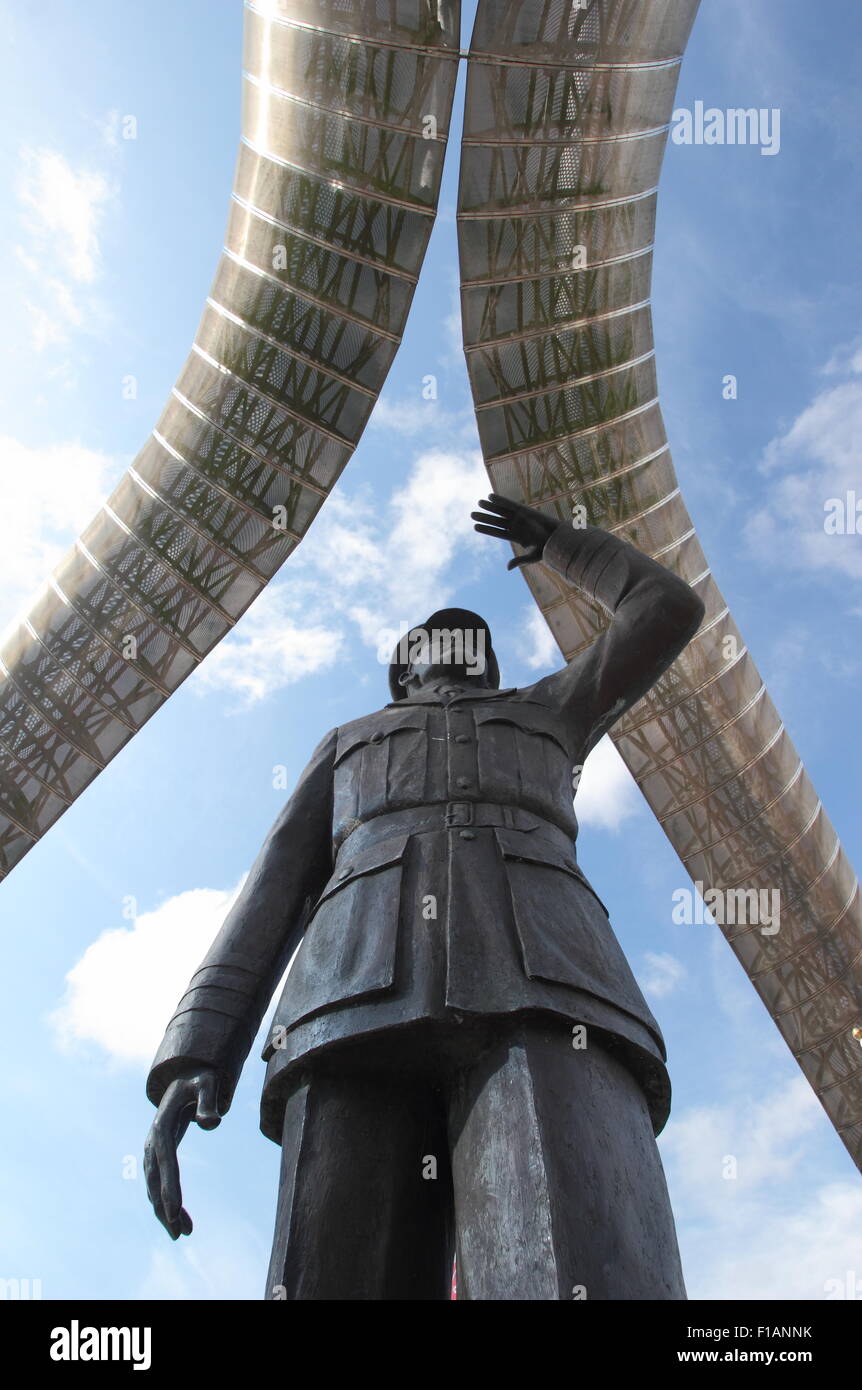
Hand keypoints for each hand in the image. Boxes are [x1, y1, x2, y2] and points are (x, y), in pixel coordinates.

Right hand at [144, 1068, 220, 1239]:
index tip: (175, 1211)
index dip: (169, 1187)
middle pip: (155, 1180)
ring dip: (166, 1212)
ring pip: (154, 1188)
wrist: (185, 1079)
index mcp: (162, 1127)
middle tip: (179, 1234)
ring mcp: (153, 1151)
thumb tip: (213, 1124)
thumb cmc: (200, 1081)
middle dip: (165, 1208)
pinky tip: (182, 1220)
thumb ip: (209, 1101)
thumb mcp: (207, 1083)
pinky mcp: (159, 1157)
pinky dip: (168, 1204)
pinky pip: (160, 1185)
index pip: (166, 1161)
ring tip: (183, 1234)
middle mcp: (153, 1142)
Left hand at [471, 493, 559, 568]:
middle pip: (497, 521)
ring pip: (502, 511)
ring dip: (490, 507)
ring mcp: (519, 517)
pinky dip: (500, 500)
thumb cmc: (547, 548)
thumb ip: (520, 560)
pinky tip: (490, 496)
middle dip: (485, 517)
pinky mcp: (524, 509)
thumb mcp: (532, 556)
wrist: (559, 537)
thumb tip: (507, 568)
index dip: (487, 529)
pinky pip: (510, 504)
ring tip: (479, 502)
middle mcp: (515, 526)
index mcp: (515, 537)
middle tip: (472, 514)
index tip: (475, 526)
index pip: (497, 532)